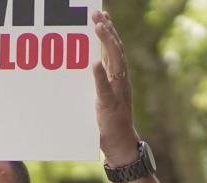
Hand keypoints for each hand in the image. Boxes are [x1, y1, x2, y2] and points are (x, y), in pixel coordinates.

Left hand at [90, 10, 139, 164]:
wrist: (121, 144)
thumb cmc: (108, 121)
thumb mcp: (102, 96)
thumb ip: (97, 82)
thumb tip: (85, 66)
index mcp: (118, 77)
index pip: (114, 49)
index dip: (109, 31)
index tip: (102, 15)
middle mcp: (121, 80)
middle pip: (116, 49)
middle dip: (107, 30)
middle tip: (97, 14)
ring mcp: (117, 91)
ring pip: (114, 62)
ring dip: (107, 43)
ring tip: (98, 28)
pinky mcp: (109, 105)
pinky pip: (105, 88)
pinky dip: (100, 75)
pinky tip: (95, 62)